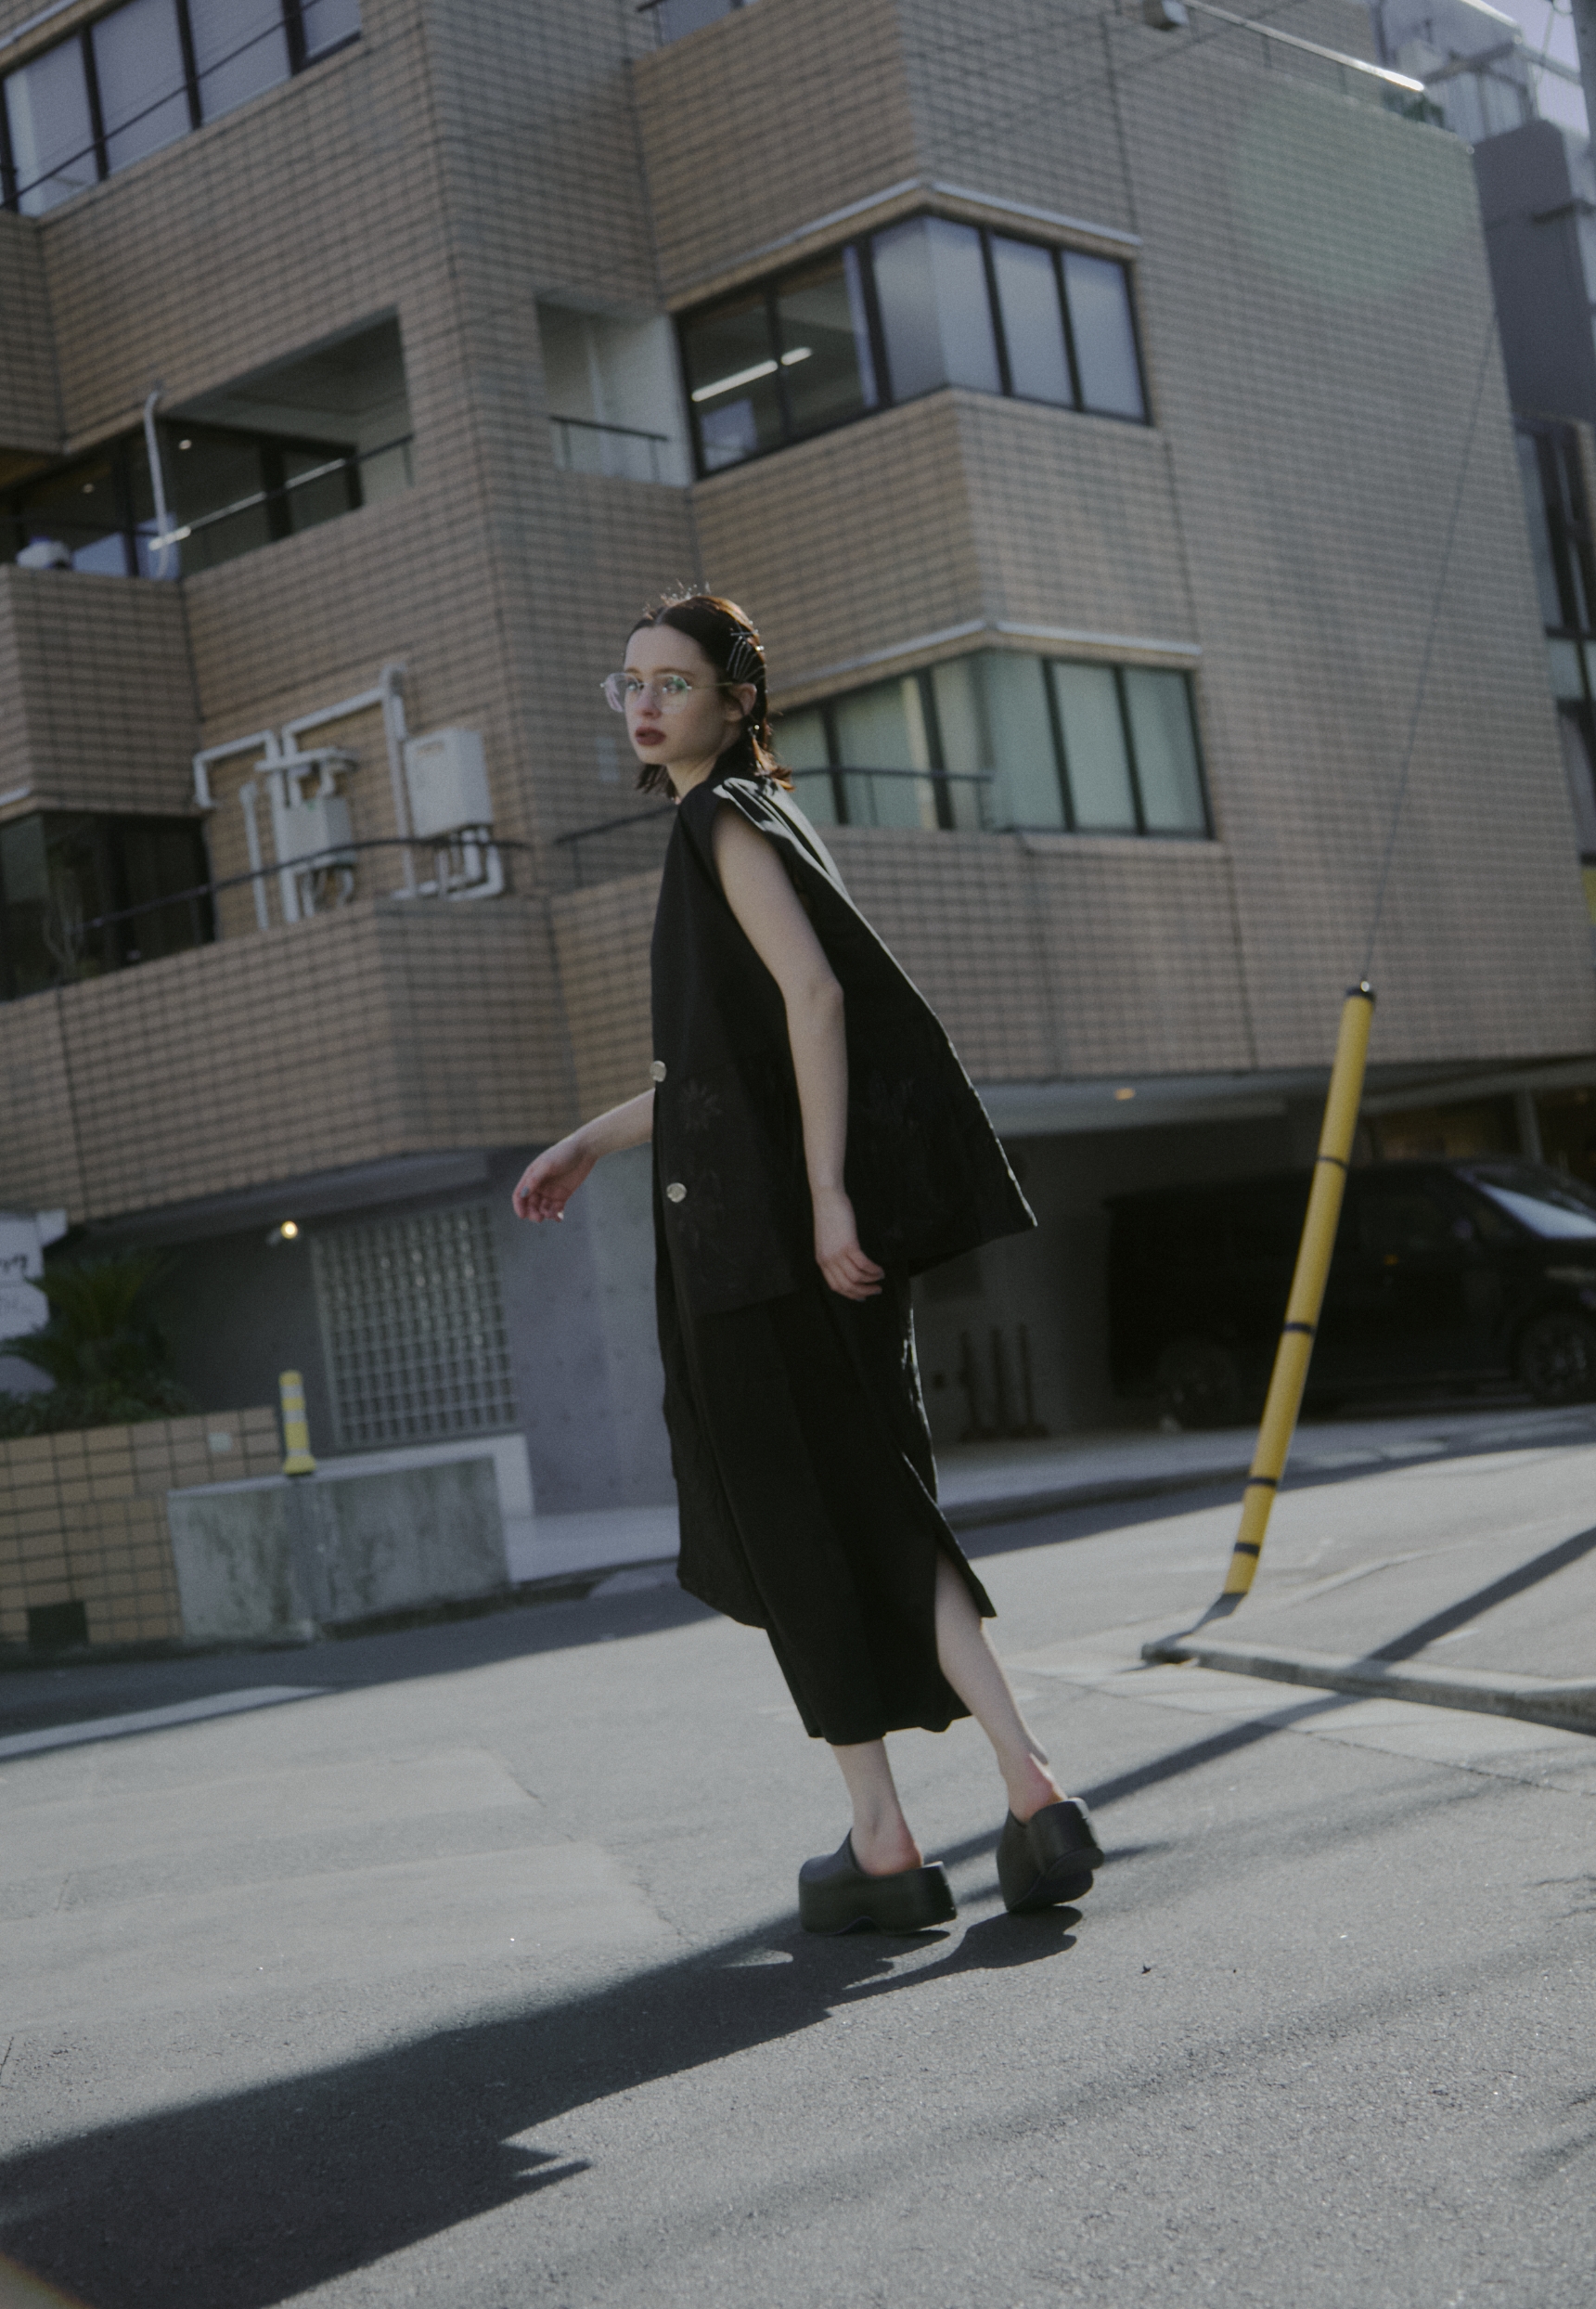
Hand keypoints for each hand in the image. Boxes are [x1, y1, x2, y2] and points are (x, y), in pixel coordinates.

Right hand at [512, 1134, 595, 1221]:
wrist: (585, 1150)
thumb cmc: (564, 1153)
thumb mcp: (548, 1165)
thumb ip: (535, 1179)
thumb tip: (523, 1194)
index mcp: (531, 1176)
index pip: (520, 1195)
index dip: (519, 1206)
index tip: (522, 1216)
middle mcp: (539, 1185)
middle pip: (531, 1204)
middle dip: (533, 1213)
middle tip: (540, 1218)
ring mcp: (551, 1191)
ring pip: (543, 1208)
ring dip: (545, 1214)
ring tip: (552, 1215)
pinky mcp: (563, 1195)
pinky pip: (556, 1209)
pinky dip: (556, 1215)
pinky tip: (559, 1218)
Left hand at [812, 1185, 884, 1299]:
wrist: (827, 1199)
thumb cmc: (829, 1216)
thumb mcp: (827, 1241)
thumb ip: (834, 1255)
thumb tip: (847, 1265)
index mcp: (822, 1261)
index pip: (836, 1286)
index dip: (851, 1294)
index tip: (862, 1297)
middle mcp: (828, 1261)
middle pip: (847, 1286)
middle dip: (864, 1291)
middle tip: (876, 1290)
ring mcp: (837, 1253)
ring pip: (857, 1277)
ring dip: (871, 1280)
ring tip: (880, 1277)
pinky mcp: (848, 1245)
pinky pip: (863, 1264)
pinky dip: (873, 1269)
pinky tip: (879, 1269)